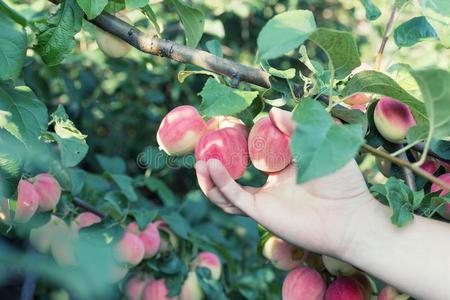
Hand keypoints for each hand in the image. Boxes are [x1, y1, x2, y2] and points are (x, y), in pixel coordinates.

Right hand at [195, 107, 372, 256]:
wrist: (351, 217)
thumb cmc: (342, 181)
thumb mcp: (317, 144)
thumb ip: (295, 126)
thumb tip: (272, 111)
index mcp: (282, 170)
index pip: (251, 156)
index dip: (235, 145)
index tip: (224, 128)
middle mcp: (269, 186)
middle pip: (233, 176)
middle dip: (215, 163)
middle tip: (204, 146)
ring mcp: (263, 200)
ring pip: (226, 191)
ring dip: (209, 177)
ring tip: (198, 160)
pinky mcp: (260, 212)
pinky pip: (233, 197)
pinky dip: (220, 182)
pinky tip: (211, 166)